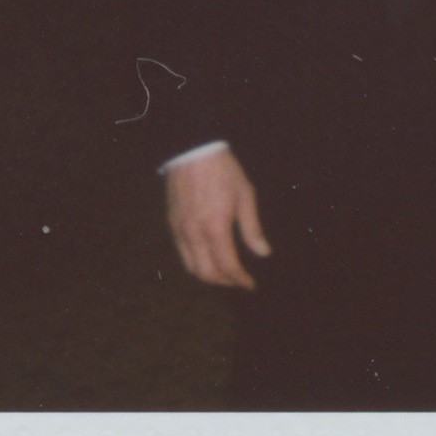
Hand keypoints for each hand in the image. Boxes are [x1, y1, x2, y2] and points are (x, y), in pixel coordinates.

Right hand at [165, 146, 270, 288]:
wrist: (193, 151)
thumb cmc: (224, 171)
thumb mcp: (245, 196)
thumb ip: (252, 228)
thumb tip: (263, 253)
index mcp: (216, 227)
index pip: (228, 266)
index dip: (240, 280)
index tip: (250, 285)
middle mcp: (195, 234)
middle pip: (207, 274)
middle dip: (224, 282)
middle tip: (238, 280)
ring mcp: (180, 230)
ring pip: (191, 268)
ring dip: (209, 275)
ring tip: (225, 273)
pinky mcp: (172, 224)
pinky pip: (182, 253)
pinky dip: (195, 262)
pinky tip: (208, 256)